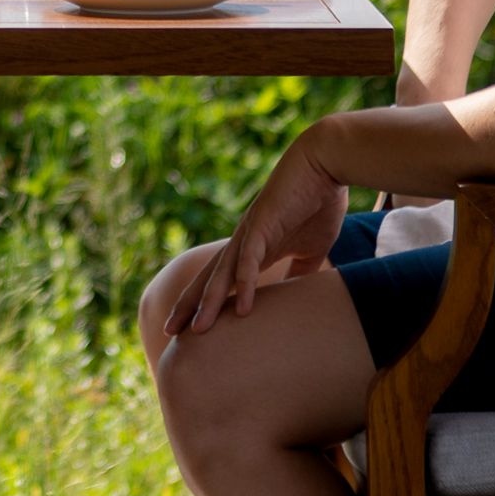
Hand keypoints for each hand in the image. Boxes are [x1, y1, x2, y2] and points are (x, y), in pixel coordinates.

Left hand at [165, 123, 349, 336]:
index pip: (220, 280)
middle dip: (189, 305)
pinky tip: (243, 306)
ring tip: (198, 328)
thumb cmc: (317, 203)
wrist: (324, 163)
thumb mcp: (310, 248)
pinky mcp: (264, 223)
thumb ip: (299, 271)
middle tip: (170, 332)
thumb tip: (295, 294)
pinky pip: (251, 257)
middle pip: (209, 278)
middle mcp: (243, 241)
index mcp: (251, 248)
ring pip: (223, 272)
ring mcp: (250, 232)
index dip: (203, 303)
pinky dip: (245, 282)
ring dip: (210, 301)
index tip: (188, 328)